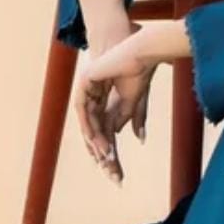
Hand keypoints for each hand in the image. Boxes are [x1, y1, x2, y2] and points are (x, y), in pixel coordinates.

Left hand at [75, 25, 155, 185]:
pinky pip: (84, 111)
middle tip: (111, 173)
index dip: (111, 150)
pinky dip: (90, 128)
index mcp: (102, 98)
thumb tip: (131, 137)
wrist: (140, 50)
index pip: (103, 130)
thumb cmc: (139, 69)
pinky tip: (98, 142)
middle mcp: (91, 95)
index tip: (118, 170)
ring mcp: (85, 88)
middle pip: (93, 130)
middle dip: (102, 153)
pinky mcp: (84, 82)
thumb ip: (130, 116)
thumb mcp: (135, 100)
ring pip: (87, 123)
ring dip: (97, 143)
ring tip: (106, 160)